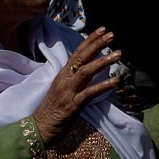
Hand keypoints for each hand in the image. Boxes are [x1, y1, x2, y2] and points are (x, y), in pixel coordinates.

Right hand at [33, 27, 121, 143]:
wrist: (39, 128)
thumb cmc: (53, 109)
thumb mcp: (63, 88)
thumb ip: (75, 77)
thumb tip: (90, 67)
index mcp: (63, 74)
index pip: (77, 52)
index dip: (90, 40)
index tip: (102, 30)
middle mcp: (65, 79)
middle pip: (82, 57)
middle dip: (97, 44)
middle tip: (112, 34)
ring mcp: (68, 91)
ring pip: (86, 71)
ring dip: (103, 61)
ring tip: (118, 54)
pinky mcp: (72, 105)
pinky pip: (89, 93)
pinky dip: (103, 85)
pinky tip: (116, 81)